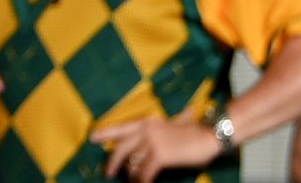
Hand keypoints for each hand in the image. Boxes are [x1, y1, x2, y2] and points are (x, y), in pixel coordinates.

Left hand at [92, 117, 222, 180]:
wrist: (208, 136)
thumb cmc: (194, 132)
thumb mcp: (174, 124)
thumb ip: (163, 128)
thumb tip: (162, 130)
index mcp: (146, 122)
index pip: (120, 128)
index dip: (105, 134)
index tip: (92, 138)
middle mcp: (145, 131)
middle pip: (121, 148)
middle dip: (112, 161)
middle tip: (107, 172)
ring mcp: (151, 143)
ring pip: (133, 162)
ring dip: (131, 174)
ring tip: (131, 181)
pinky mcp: (159, 156)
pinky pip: (144, 172)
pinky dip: (142, 180)